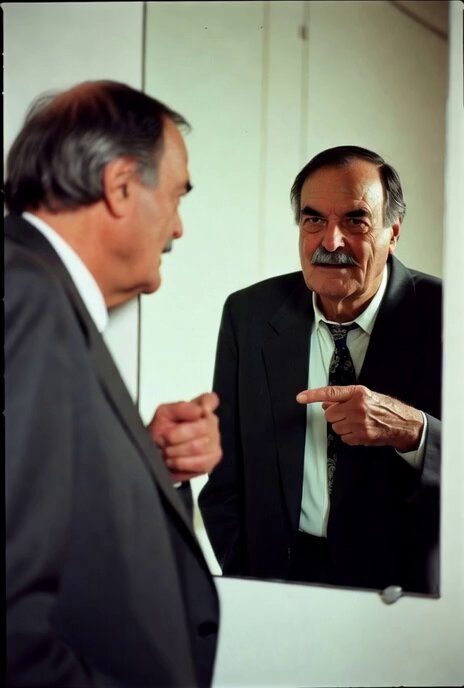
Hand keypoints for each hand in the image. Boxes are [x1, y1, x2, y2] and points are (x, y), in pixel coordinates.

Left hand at [148, 392, 221, 482]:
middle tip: (164, 439)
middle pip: (203, 427)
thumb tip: (198, 411)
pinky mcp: (211, 461)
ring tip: (167, 451)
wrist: (155, 454)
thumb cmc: (160, 433)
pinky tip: (174, 460)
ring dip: (176, 451)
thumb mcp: (163, 414)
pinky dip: (181, 463)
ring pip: (198, 447)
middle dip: (176, 436)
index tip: (200, 410)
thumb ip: (180, 408)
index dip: (207, 404)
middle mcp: (211, 424)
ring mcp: (214, 443)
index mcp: (200, 407)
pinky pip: (199, 463)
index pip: (211, 400)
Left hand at [296, 385, 422, 451]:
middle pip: (329, 414)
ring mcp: (359, 423)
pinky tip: (359, 431)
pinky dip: (348, 436)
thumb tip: (325, 403)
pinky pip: (343, 438)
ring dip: (342, 426)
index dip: (313, 395)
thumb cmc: (385, 408)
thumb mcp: (366, 395)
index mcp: (358, 393)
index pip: (330, 392)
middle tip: (347, 414)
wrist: (403, 424)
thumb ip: (345, 398)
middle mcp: (357, 407)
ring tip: (356, 423)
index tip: (300, 397)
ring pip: (335, 427)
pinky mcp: (361, 436)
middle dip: (335, 415)